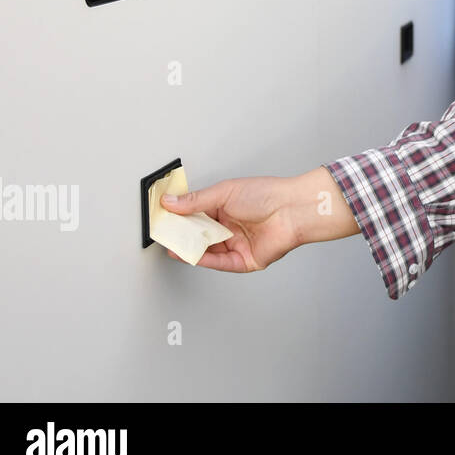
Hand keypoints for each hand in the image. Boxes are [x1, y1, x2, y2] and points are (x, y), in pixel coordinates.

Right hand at [159, 168, 356, 271]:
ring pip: (207, 251)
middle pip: (199, 235)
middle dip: (181, 235)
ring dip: (189, 249)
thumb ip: (196, 200)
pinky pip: (220, 263)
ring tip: (171, 244)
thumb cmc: (268, 194)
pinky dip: (203, 260)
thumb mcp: (225, 192)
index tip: (161, 218)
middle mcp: (231, 227)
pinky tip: (189, 256)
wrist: (293, 208)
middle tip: (162, 233)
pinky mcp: (245, 260)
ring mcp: (237, 244)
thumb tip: (170, 202)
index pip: (196, 215)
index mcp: (226, 207)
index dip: (179, 218)